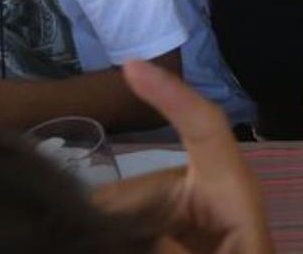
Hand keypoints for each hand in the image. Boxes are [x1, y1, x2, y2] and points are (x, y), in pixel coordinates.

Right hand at [92, 60, 272, 253]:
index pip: (203, 126)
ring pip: (126, 217)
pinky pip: (131, 232)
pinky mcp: (167, 239)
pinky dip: (112, 235)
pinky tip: (87, 236)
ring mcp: (185, 222)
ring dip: (106, 230)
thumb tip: (136, 232)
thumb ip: (182, 252)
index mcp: (231, 190)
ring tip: (78, 233)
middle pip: (141, 189)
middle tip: (71, 230)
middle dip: (107, 215)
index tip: (131, 67)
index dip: (170, 94)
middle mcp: (205, 197)